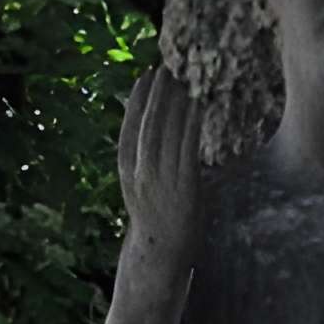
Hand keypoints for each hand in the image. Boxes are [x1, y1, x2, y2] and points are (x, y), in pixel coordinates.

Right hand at [117, 66, 203, 273]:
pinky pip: (188, 147)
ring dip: (175, 102)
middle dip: (157, 94)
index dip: (137, 100)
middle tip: (166, 68)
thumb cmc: (156, 220)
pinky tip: (198, 106)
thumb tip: (156, 135)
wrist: (160, 255)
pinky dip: (192, 123)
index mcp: (126, 170)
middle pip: (149, 123)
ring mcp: (162, 179)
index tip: (145, 76)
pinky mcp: (185, 187)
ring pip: (167, 131)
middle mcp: (141, 172)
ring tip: (183, 80)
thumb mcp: (141, 188)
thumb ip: (145, 162)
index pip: (130, 125)